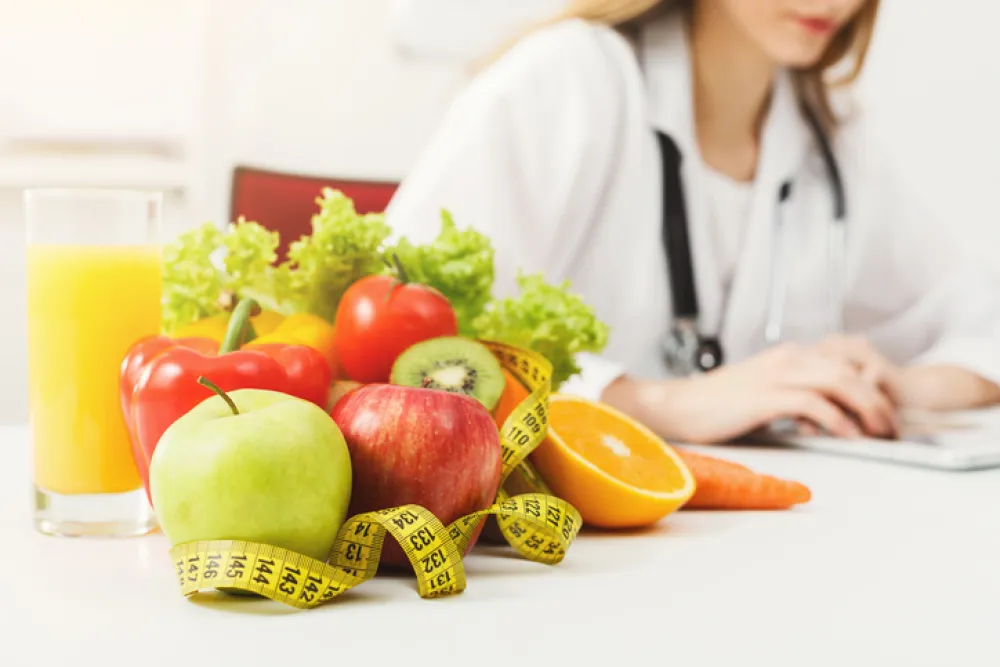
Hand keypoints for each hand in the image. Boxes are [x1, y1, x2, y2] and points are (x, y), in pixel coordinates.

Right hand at [602, 342, 899, 443]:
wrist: (676, 406)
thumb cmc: (712, 406)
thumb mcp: (758, 394)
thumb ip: (788, 396)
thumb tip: (815, 417)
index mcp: (786, 357)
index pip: (842, 361)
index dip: (869, 385)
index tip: (882, 410)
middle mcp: (786, 359)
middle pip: (849, 370)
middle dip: (878, 398)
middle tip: (892, 425)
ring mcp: (775, 375)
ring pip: (838, 382)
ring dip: (866, 408)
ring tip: (880, 432)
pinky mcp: (765, 396)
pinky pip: (814, 404)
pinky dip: (837, 419)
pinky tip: (848, 436)